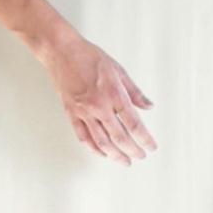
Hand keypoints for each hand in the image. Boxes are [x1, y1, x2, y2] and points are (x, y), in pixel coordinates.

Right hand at [36, 31, 155, 163]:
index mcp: (114, 95)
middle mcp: (99, 106)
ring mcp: (84, 112)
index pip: (134, 124)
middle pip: (120, 137)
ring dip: (115, 155)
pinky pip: (83, 136)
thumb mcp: (119, 70)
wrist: (62, 51)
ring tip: (124, 161)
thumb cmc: (89, 56)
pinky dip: (93, 148)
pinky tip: (101, 153)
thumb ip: (134, 91)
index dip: (145, 139)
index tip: (151, 146)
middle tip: (141, 156)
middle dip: (133, 150)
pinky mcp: (71, 113)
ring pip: (101, 142)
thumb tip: (148, 105)